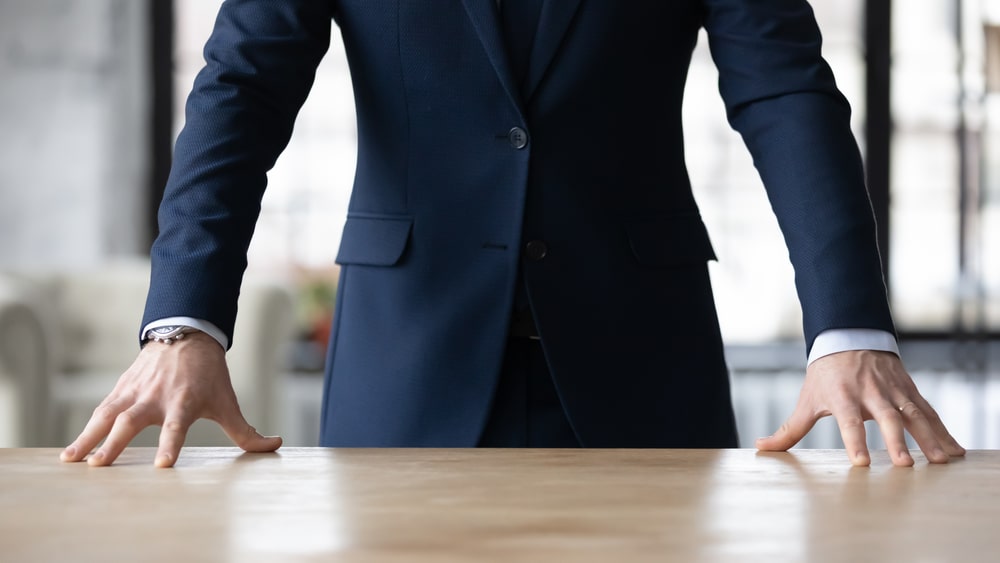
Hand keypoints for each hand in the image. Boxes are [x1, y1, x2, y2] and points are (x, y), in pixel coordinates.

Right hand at [59, 331, 280, 467]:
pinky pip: (100, 410)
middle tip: (100, 465)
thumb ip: (246, 431)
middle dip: (115, 443)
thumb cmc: (209, 375)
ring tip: (72, 461)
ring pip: (107, 415)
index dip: (170, 444)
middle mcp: (156, 398)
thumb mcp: (228, 402)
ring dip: (89, 437)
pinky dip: (86, 429)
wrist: (187, 335)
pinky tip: (72, 450)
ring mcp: (135, 392)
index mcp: (184, 403)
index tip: (163, 464)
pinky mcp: (121, 389)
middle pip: (132, 421)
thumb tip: (274, 446)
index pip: (176, 427)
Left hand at [755, 350, 964, 465]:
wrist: (849, 337)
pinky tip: (955, 450)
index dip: (855, 441)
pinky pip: (928, 411)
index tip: (862, 462)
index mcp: (842, 396)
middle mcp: (870, 393)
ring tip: (941, 461)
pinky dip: (943, 430)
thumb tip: (761, 448)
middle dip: (897, 440)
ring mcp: (893, 390)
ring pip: (914, 415)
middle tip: (905, 464)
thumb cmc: (825, 375)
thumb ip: (788, 430)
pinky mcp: (909, 390)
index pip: (848, 422)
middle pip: (886, 418)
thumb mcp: (807, 399)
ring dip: (929, 438)